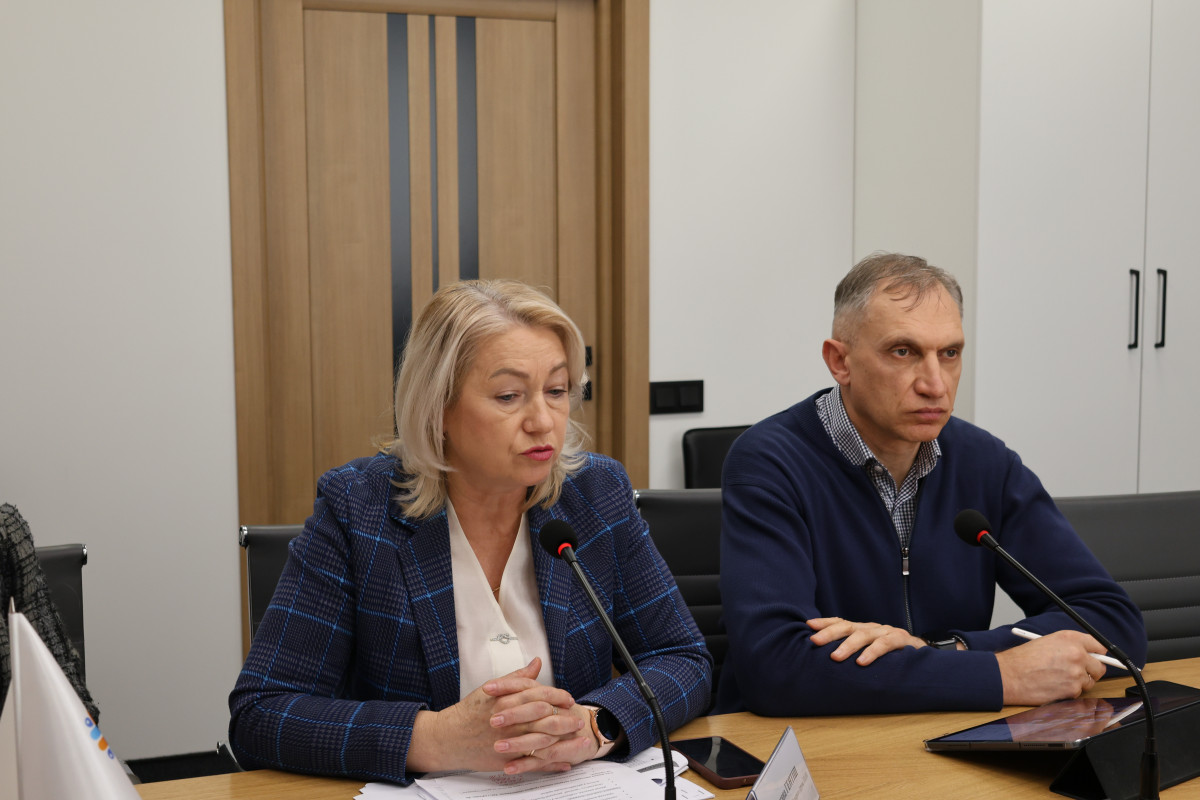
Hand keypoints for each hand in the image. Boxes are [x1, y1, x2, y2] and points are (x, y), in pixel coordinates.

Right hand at [407, 658, 583, 773]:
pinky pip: (533, 764)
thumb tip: (536, 663)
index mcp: (507, 701)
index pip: (539, 696)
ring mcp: (508, 742)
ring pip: (542, 742)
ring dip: (564, 742)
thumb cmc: (470, 712)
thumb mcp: (492, 689)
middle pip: (544, 719)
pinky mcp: (507, 760)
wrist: (449, 738)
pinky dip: (551, 765)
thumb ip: (517, 677)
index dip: (557, 697)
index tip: (568, 699)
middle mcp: (509, 722)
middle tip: (578, 720)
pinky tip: (565, 764)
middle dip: (565, 720)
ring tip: (579, 741)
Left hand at [807, 617, 925, 665]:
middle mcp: (871, 628)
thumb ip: (852, 652)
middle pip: (847, 626)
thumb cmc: (891, 656)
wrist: (923, 655)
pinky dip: (873, 652)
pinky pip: (885, 644)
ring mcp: (886, 632)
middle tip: (815, 641)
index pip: (840, 623)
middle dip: (829, 633)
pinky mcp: (901, 640)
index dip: (824, 623)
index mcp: (861, 630)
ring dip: (848, 645)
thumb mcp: (869, 652)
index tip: (808, 626)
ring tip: (835, 657)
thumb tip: (826, 661)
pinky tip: (862, 662)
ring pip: (864, 635)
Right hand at [996, 630, 1107, 705]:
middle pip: (1100, 666)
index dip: (1097, 654)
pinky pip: (1079, 692)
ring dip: (1078, 682)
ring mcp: (1076, 672)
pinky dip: (1069, 692)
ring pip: (1090, 681)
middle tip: (1078, 672)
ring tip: (1058, 678)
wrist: (1008, 675)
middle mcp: (1077, 653)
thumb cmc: (1022, 659)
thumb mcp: (1047, 642)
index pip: (1099, 645)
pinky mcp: (1073, 689)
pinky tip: (1054, 686)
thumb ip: (1070, 646)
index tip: (1094, 659)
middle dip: (1091, 671)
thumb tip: (1088, 656)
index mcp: (1070, 638)